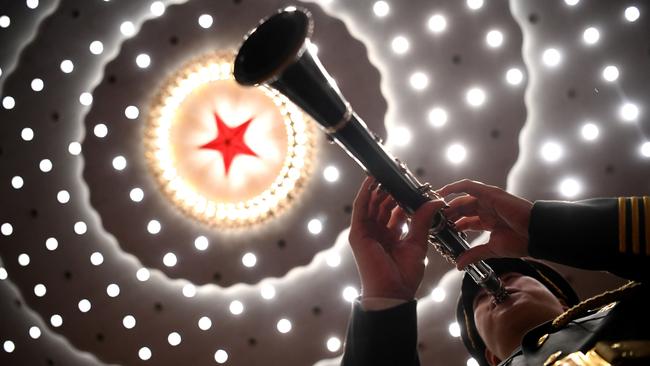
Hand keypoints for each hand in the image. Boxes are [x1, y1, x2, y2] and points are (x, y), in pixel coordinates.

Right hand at [348, 177, 443, 299]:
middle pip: (383, 205)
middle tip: (400, 175)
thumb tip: (436, 202)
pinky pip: (360, 208)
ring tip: (387, 172)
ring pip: (371, 204)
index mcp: (392, 236)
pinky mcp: (358, 234)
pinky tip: (372, 180)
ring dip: (378, 188)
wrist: (392, 292)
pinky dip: (365, 193)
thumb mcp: (418, 243)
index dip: (403, 198)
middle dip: (391, 190)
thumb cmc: (404, 275)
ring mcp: (366, 233)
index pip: (396, 211)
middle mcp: (378, 233)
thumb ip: (423, 221)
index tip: (414, 185)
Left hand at [436, 179, 532, 268]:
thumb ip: (474, 254)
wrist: (535, 234)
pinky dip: (455, 187)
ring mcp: (488, 200)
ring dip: (448, 203)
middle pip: (461, 210)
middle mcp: (486, 209)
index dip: (452, 225)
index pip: (465, 221)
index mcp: (487, 221)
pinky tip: (442, 192)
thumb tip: (459, 265)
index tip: (439, 231)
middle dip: (448, 215)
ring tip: (435, 208)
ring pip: (462, 198)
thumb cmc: (520, 241)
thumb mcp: (491, 249)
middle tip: (434, 221)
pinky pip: (469, 186)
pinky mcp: (490, 193)